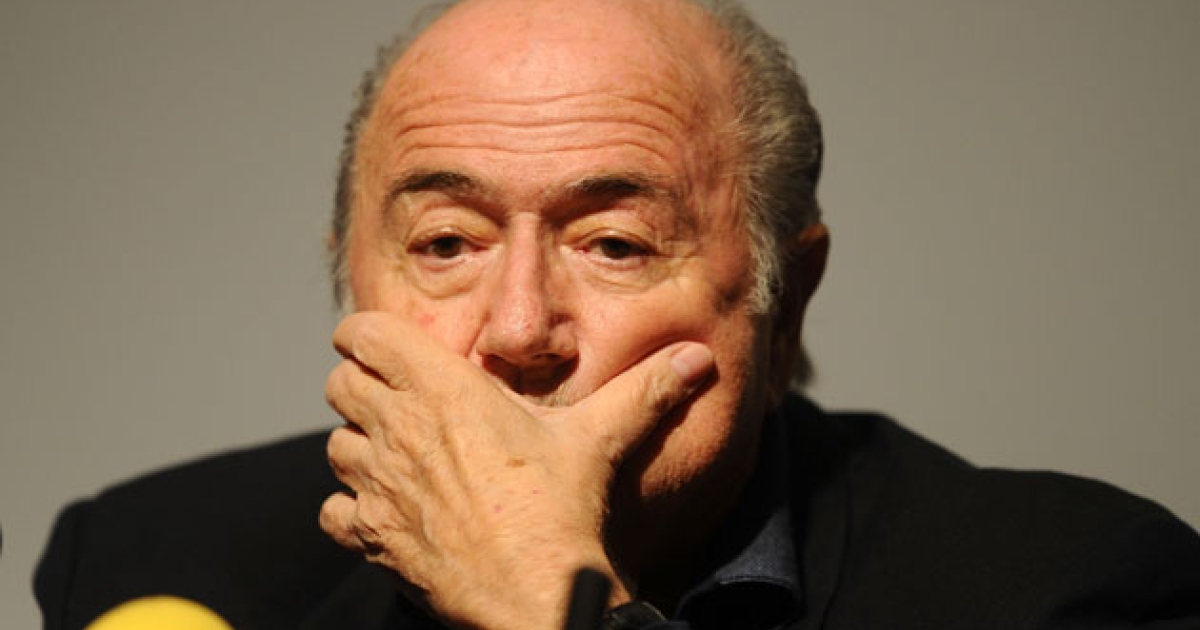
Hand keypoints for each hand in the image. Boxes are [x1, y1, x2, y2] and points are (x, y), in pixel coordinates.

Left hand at [319, 312, 712, 629]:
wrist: (537, 597)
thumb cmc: (561, 513)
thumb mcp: (601, 439)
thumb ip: (645, 390)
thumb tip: (700, 357)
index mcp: (444, 390)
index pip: (364, 334)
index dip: (367, 336)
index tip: (387, 346)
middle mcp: (399, 431)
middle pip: (340, 384)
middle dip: (362, 385)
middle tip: (399, 398)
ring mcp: (379, 487)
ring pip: (334, 445)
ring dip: (359, 445)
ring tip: (399, 455)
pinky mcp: (372, 538)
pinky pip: (334, 510)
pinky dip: (352, 508)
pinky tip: (390, 511)